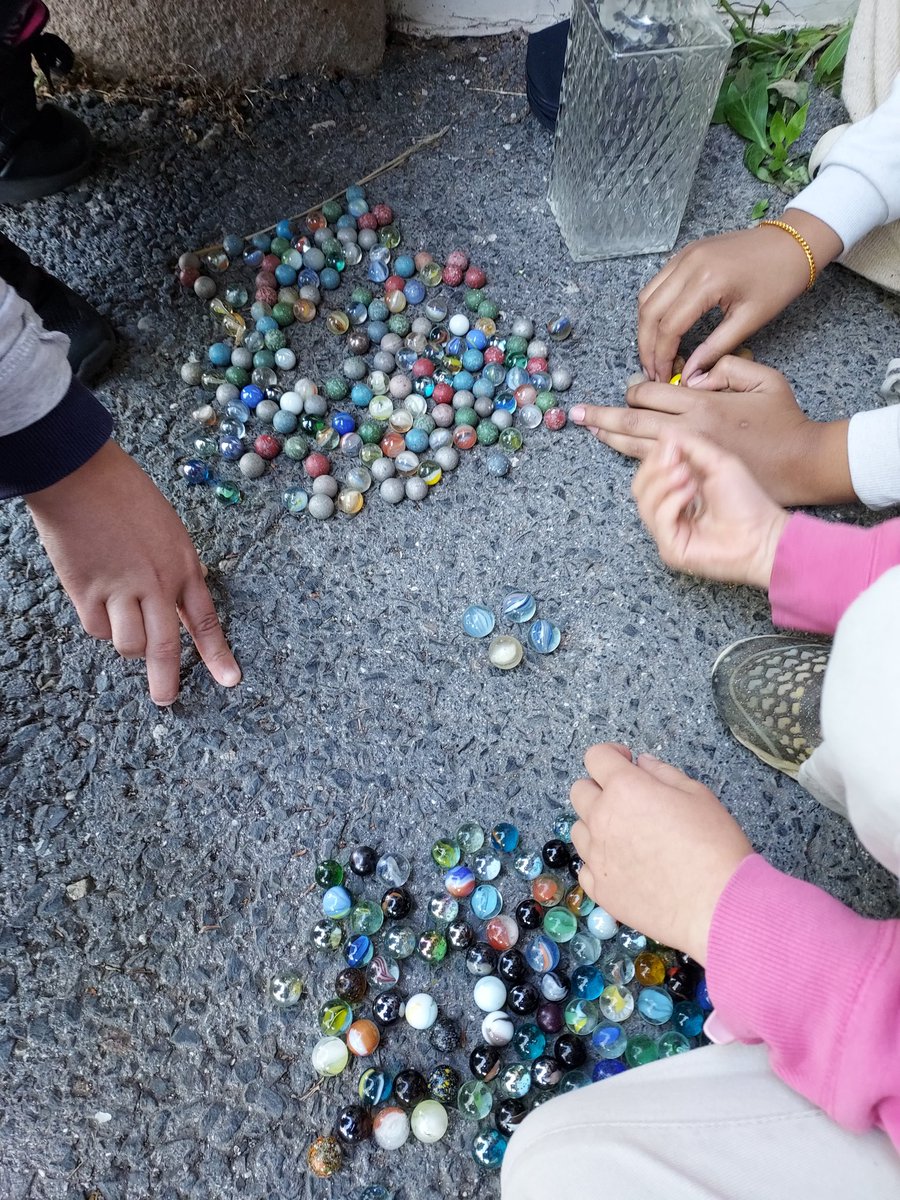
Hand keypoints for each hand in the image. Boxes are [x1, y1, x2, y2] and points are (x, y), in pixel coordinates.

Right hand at [26, 440, 241, 705]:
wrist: (81, 475)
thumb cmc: (125, 495)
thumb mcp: (167, 530)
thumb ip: (172, 569)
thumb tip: (169, 604)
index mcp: (183, 565)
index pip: (205, 619)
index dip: (217, 654)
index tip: (229, 680)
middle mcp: (157, 583)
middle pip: (167, 647)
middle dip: (168, 681)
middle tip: (167, 701)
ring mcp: (122, 589)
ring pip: (130, 645)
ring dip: (128, 646)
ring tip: (123, 626)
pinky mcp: (87, 591)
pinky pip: (97, 628)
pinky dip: (99, 624)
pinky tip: (96, 600)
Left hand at [571, 355, 853, 506]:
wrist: (804, 465)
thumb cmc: (787, 422)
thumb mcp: (765, 379)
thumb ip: (729, 367)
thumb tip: (694, 373)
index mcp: (702, 402)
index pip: (649, 393)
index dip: (634, 389)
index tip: (628, 389)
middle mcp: (687, 430)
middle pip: (632, 421)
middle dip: (601, 415)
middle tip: (576, 414)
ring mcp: (686, 458)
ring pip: (635, 447)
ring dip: (609, 437)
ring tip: (589, 430)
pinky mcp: (691, 479)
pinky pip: (652, 467)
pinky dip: (632, 457)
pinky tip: (620, 451)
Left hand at [571, 744, 752, 964]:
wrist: (718, 906)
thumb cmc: (714, 845)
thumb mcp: (697, 794)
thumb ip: (662, 773)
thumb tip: (641, 764)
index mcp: (624, 788)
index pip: (596, 757)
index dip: (611, 755)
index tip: (626, 763)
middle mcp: (601, 819)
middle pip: (579, 791)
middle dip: (600, 788)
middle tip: (627, 801)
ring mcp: (596, 857)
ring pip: (579, 829)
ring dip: (597, 826)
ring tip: (627, 838)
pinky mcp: (599, 890)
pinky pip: (586, 868)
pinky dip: (600, 863)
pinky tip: (625, 867)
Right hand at [632, 433, 789, 588]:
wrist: (764, 534)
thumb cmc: (747, 503)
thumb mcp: (718, 463)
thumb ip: (692, 446)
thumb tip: (666, 432)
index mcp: (678, 493)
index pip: (649, 473)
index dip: (655, 457)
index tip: (673, 446)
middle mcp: (669, 513)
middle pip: (639, 488)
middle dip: (655, 469)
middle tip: (678, 462)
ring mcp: (668, 533)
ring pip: (644, 503)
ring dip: (664, 483)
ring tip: (688, 476)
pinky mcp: (671, 549)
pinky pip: (659, 520)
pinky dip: (672, 502)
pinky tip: (691, 494)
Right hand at [638, 212, 842, 381]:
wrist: (792, 243)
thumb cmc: (778, 279)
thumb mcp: (750, 320)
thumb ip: (715, 349)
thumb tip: (690, 375)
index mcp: (707, 281)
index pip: (669, 326)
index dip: (661, 357)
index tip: (662, 377)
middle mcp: (688, 264)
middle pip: (649, 312)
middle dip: (646, 346)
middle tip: (653, 371)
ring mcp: (684, 256)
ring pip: (646, 297)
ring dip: (646, 327)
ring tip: (655, 353)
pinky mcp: (685, 254)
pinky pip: (656, 284)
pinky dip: (653, 309)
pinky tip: (662, 328)